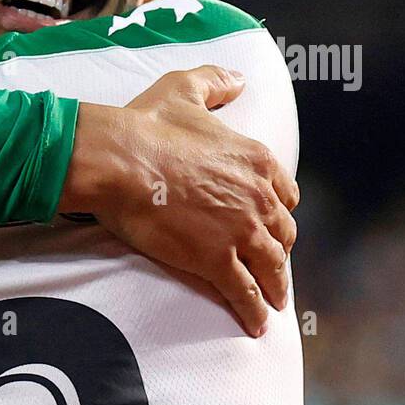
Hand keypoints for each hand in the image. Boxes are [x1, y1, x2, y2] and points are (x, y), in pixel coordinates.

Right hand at [61, 66, 297, 337]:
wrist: (119, 160)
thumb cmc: (146, 124)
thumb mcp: (185, 88)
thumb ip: (216, 82)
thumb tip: (238, 80)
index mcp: (256, 160)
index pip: (284, 194)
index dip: (276, 211)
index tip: (268, 222)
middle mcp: (258, 197)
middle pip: (282, 234)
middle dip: (278, 250)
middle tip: (270, 265)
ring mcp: (241, 232)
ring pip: (271, 267)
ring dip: (274, 286)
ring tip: (272, 302)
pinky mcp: (216, 261)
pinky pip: (243, 292)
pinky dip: (253, 311)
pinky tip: (255, 324)